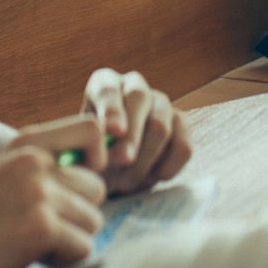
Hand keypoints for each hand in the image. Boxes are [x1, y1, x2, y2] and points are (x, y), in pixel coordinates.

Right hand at [0, 114, 107, 267]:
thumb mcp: (9, 178)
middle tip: (41, 229)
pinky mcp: (40, 227)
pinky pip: (83, 247)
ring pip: (93, 221)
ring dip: (70, 241)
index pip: (92, 129)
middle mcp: (34, 161)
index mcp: (27, 144)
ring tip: (32, 244)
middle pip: (97, 188)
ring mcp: (37, 193)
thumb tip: (103, 166)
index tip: (75, 186)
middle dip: (78, 215)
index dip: (96, 159)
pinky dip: (63, 261)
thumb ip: (48, 168)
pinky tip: (30, 257)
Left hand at [82, 69, 192, 195]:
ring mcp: (161, 104)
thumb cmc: (92, 155)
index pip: (108, 88)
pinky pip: (183, 147)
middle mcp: (134, 86)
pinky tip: (146, 181)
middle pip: (139, 98)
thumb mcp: (84, 149)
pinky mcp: (181, 126)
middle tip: (123, 160)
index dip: (111, 108)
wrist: (112, 170)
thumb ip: (89, 148)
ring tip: (125, 184)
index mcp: (104, 84)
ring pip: (161, 126)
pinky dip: (166, 169)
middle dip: (131, 133)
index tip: (112, 132)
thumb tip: (101, 152)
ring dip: (144, 160)